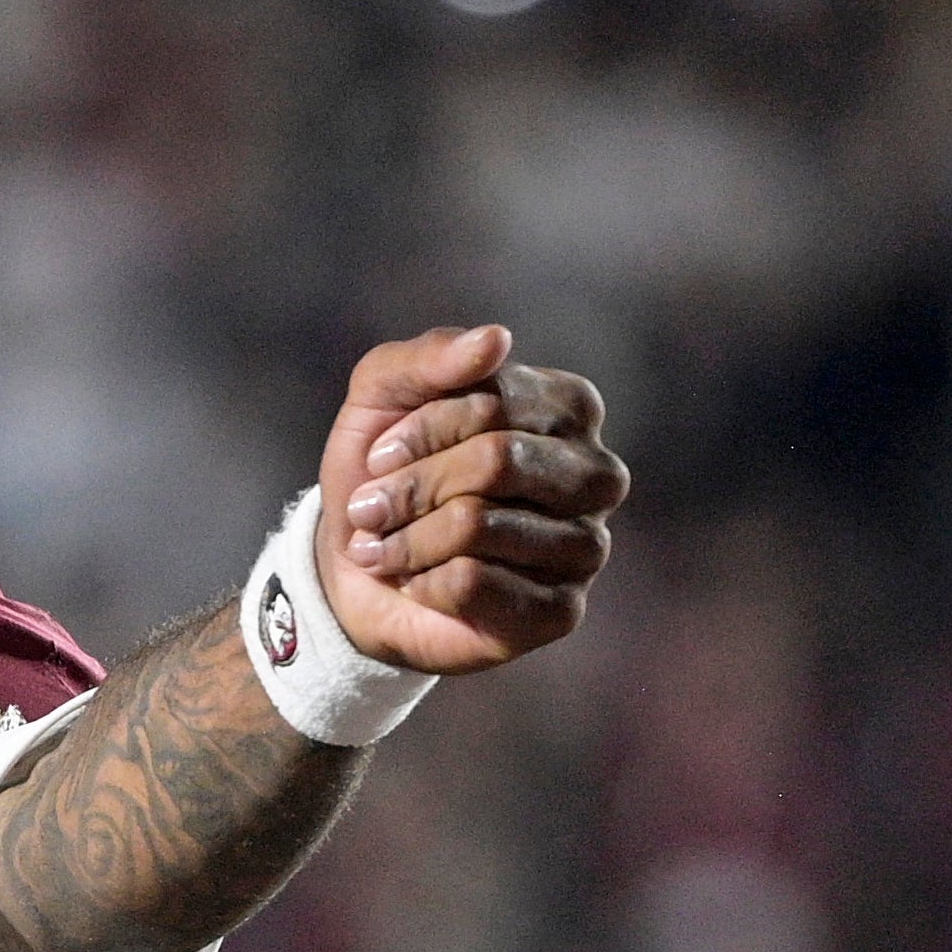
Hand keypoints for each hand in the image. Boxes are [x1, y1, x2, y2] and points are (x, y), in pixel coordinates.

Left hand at [316, 324, 628, 674]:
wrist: (354, 575)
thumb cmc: (384, 474)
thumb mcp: (383, 397)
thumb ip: (431, 357)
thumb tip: (496, 339)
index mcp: (569, 410)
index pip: (493, 402)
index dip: (419, 430)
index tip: (379, 455)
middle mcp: (596, 475)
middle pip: (493, 460)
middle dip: (410, 486)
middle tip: (369, 509)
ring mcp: (586, 547)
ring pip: (476, 525)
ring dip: (406, 538)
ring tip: (385, 548)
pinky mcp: (559, 612)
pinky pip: (471, 584)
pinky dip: (421, 582)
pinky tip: (419, 585)